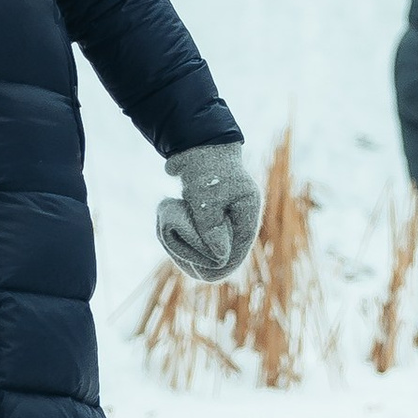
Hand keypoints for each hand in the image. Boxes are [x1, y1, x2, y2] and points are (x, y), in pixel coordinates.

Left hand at [156, 144, 261, 281]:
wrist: (194, 144)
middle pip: (223, 253)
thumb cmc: (203, 168)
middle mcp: (239, 218)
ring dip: (187, 245)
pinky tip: (169, 228)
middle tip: (179, 250)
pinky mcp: (210, 217)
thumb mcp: (206, 199)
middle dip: (200, 255)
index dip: (221, 265)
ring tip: (170, 232)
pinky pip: (198, 238)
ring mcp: (225, 218)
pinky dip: (183, 236)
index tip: (201, 273)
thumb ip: (212, 229)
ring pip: (207, 248)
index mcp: (247, 212)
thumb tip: (220, 259)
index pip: (239, 251)